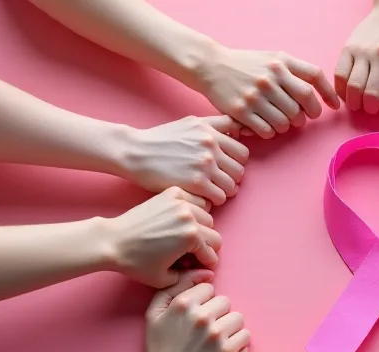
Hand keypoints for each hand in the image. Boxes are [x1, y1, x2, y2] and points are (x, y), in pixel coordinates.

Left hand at [105, 187, 220, 287]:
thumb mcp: (164, 279)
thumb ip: (189, 278)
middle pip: (214, 235)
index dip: (206, 264)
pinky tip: (180, 220)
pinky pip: (194, 200)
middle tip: (193, 253)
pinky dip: (192, 209)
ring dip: (201, 228)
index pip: (212, 253)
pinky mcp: (171, 194)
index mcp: (191, 237)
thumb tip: (206, 274)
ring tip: (186, 236)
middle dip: (206, 247)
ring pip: (207, 216)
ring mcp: (180, 203)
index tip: (200, 266)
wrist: (113, 241)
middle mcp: (189, 217)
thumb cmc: (136, 261)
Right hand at [121, 116, 247, 207]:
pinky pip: (219, 198)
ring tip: (212, 191)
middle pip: (239, 171)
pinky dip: (214, 200)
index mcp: (211, 132)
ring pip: (231, 186)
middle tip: (219, 183)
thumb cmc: (162, 139)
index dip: (235, 163)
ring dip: (224, 192)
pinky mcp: (196, 183)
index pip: (242, 153)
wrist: (136, 152)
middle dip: (231, 179)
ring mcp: (204, 165)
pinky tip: (203, 197)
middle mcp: (211, 146)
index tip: (225, 169)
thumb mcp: (191, 122)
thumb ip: (216, 124)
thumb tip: (240, 129)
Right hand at [139, 275, 249, 351]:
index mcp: (184, 304)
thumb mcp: (155, 313)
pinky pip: (245, 336)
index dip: (203, 301)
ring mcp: (216, 335)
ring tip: (217, 338)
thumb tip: (205, 273)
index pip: (209, 288)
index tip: (196, 315)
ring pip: (238, 317)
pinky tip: (225, 348)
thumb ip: (175, 287)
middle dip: (218, 313)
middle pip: (225, 302)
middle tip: (207, 328)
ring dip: (230, 326)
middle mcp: (201, 316)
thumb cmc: (160, 347)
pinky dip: (238, 342)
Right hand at [194, 46, 338, 138]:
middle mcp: (270, 77)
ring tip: (283, 122)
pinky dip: (271, 132)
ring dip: (289, 126)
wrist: (212, 66)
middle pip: (304, 103)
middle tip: (303, 118)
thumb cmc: (246, 65)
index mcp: (280, 62)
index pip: (313, 76)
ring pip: (287, 120)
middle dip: (308, 115)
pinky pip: (267, 130)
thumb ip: (294, 70)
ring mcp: (255, 94)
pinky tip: (267, 126)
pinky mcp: (242, 110)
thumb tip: (318, 92)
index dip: (328, 93)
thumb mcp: (271, 58)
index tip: (334, 105)